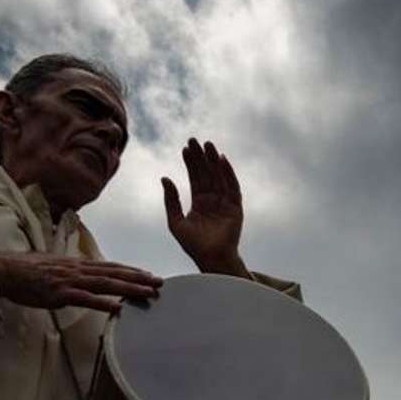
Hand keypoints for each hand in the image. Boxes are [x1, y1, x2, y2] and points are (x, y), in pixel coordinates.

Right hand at [0, 250, 160, 313]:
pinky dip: (104, 304)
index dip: (130, 270)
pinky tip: (119, 309)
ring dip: (129, 288)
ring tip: (148, 293)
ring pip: (106, 284)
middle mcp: (77, 270)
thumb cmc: (25, 270)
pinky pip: (86, 299)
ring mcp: (70, 281)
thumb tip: (82, 275)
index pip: (110, 266)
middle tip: (160, 283)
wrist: (4, 270)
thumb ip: (70, 271)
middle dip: (139, 278)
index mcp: (76, 264)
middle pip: (114, 273)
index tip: (148, 274)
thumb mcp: (53, 266)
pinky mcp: (60, 294)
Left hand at [162, 138, 246, 276]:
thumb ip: (171, 200)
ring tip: (207, 145)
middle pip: (207, 174)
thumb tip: (164, 178)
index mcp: (199, 204)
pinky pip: (232, 186)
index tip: (184, 148)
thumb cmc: (193, 246)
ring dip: (214, 160)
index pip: (195, 178)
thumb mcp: (175, 221)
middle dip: (201, 157)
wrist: (211, 259)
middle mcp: (213, 201)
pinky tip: (221, 160)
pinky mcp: (235, 207)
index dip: (190, 163)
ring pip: (219, 177)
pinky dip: (228, 173)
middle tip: (194, 140)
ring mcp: (225, 203)